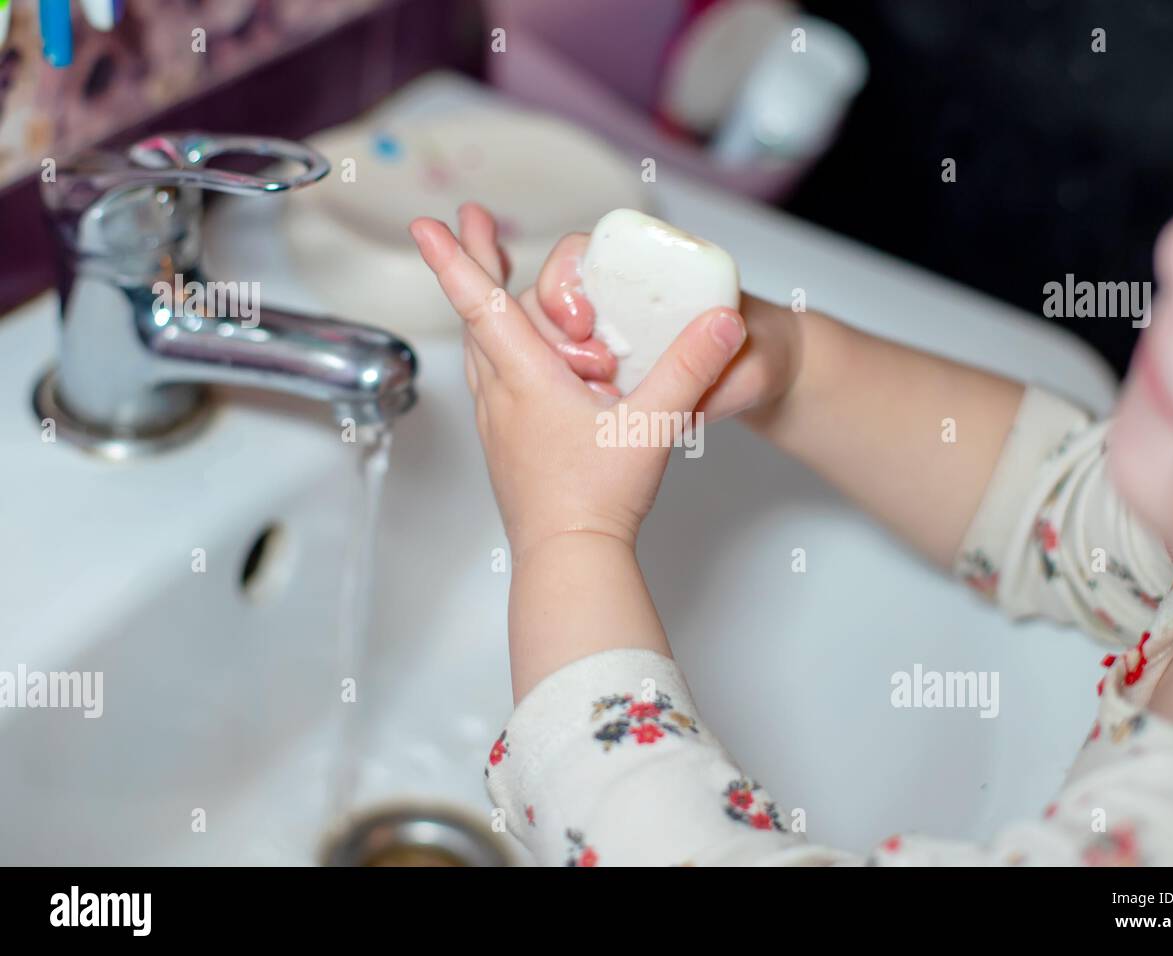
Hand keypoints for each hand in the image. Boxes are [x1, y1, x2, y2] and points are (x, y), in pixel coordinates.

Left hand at [410, 204, 748, 560]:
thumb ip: (690, 368)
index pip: (483, 305)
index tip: (427, 225)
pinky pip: (492, 380)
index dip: (456, 259)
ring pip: (480, 349)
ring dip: (486, 308)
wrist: (569, 560)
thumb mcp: (654, 425)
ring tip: (490, 277)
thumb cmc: (600, 499)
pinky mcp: (505, 442)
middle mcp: (501, 395)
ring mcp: (497, 421)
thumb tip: (724, 321)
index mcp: (528, 379)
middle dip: (474, 263)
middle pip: (478, 316)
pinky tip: (518, 355)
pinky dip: (499, 349)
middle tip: (470, 222)